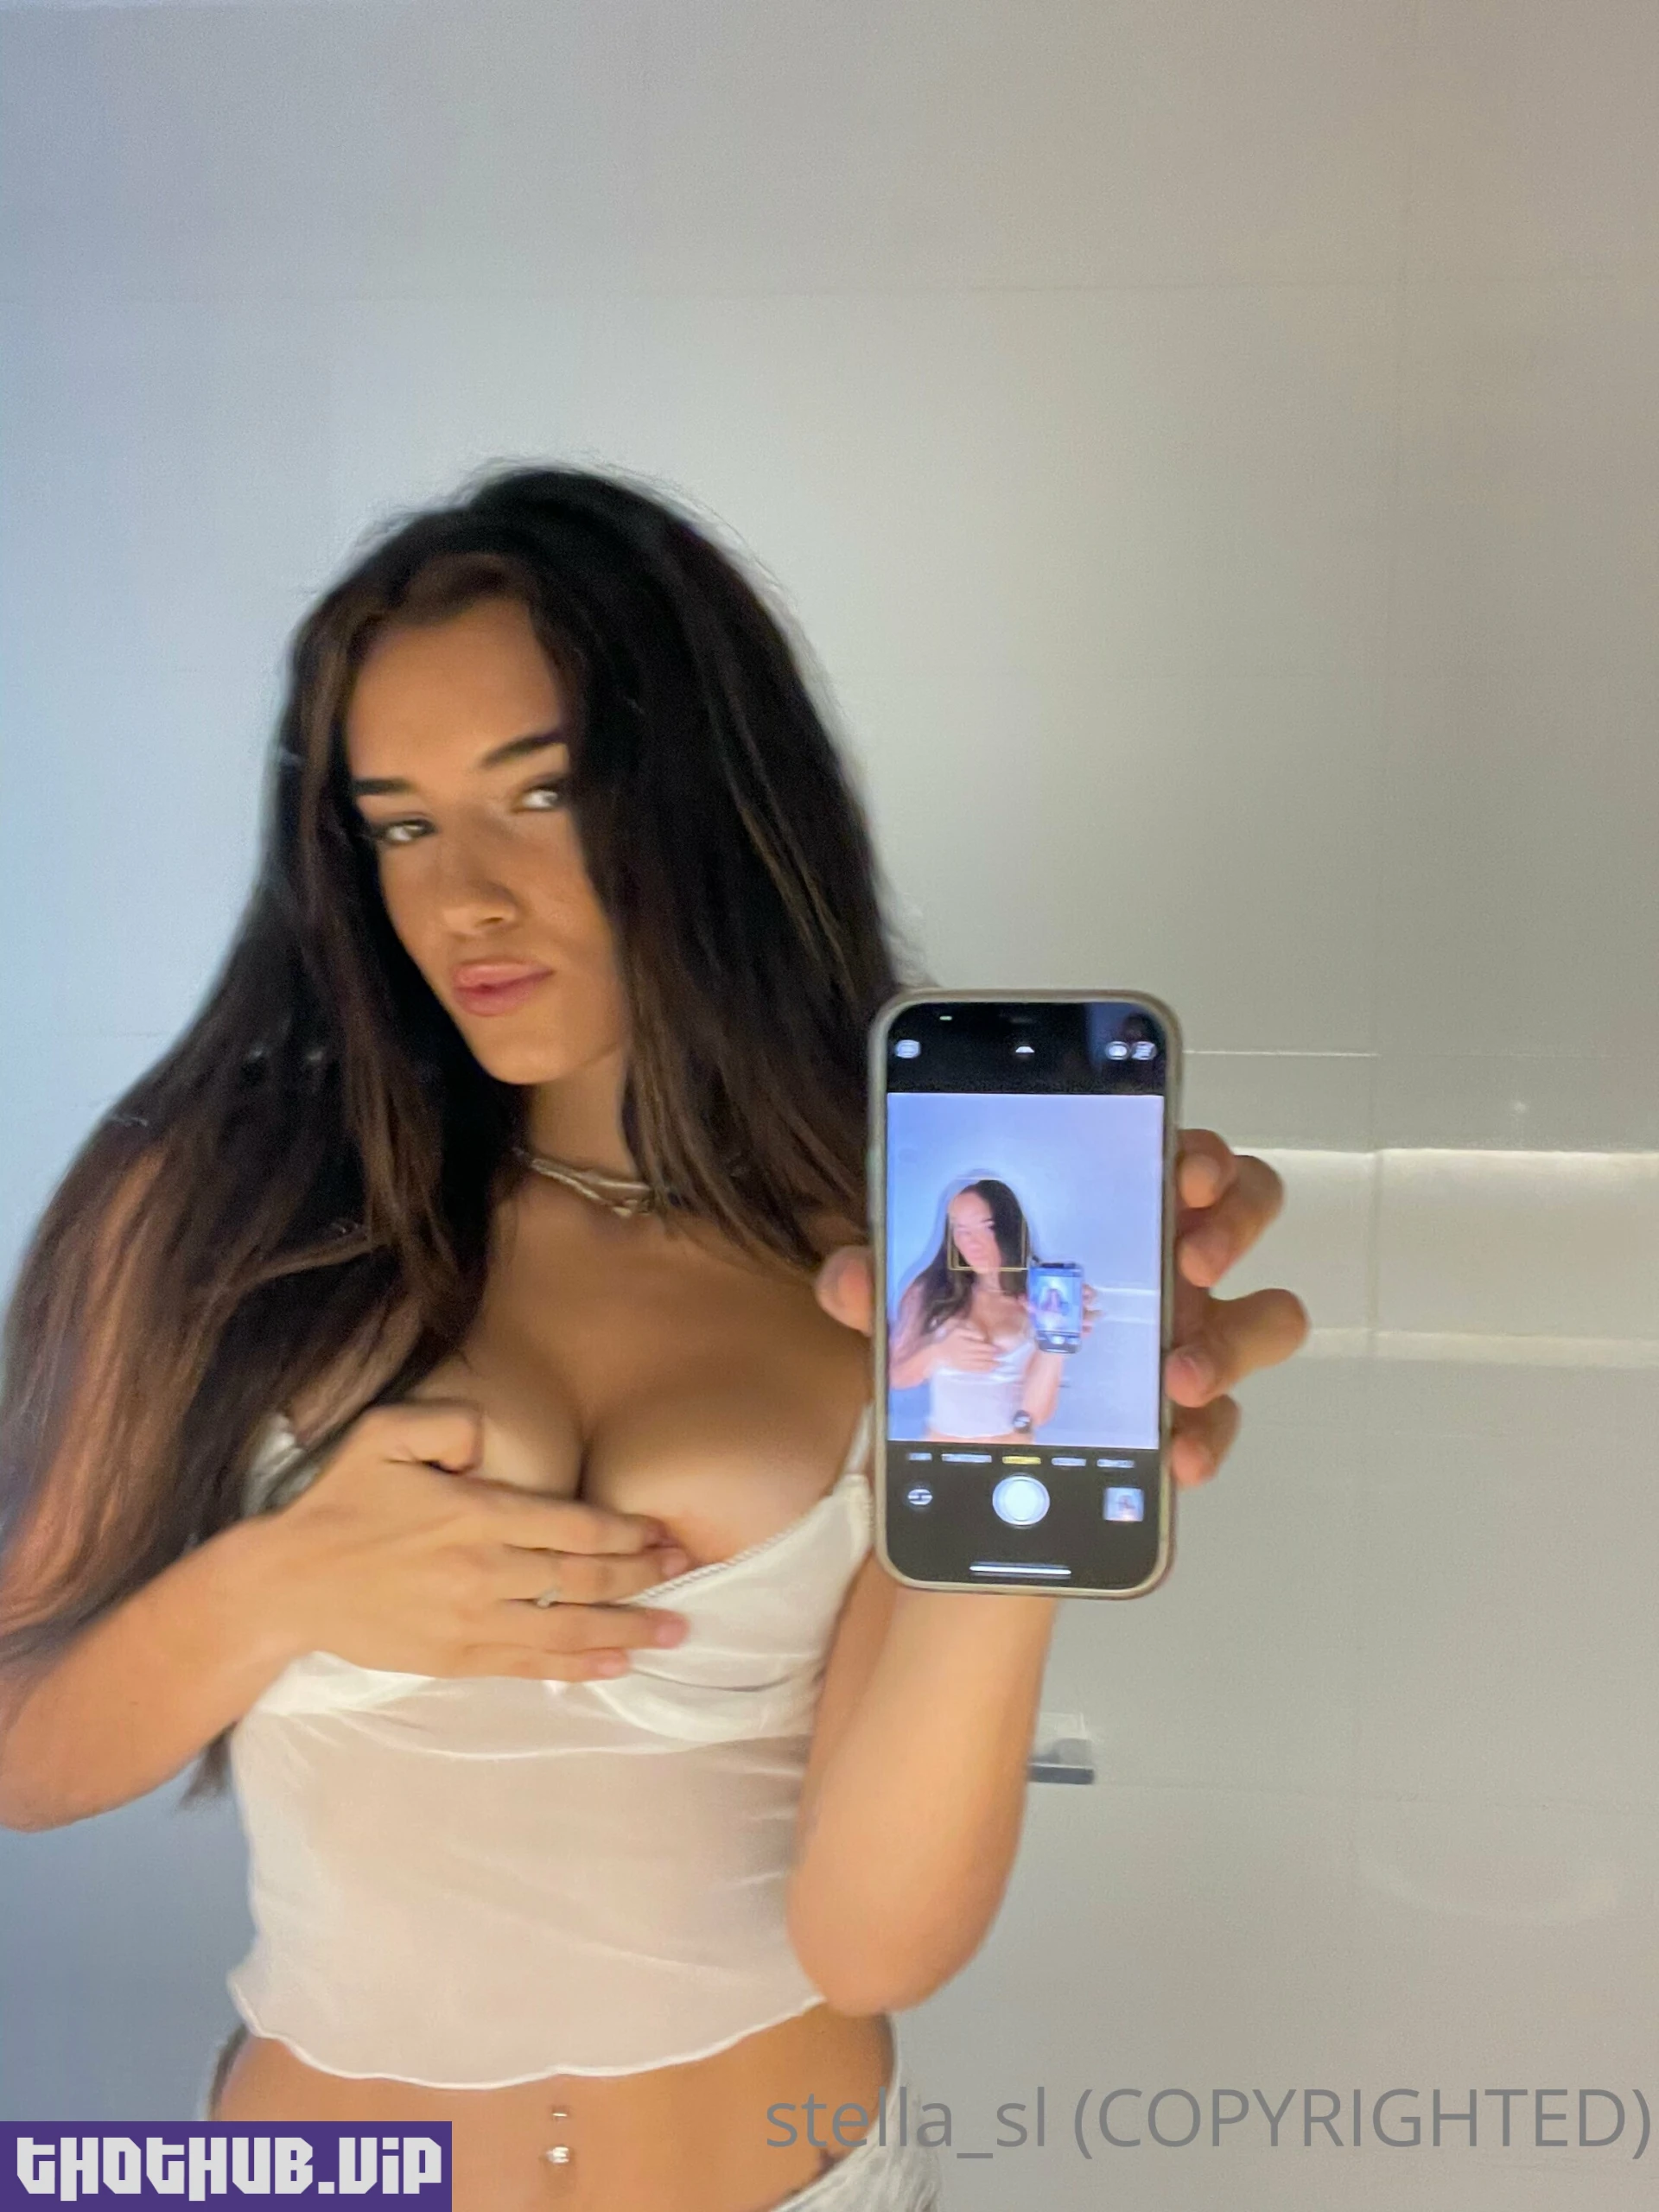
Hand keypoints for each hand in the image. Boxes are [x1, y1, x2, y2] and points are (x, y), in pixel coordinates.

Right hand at [261, 1400, 691, 1679]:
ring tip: (675, 1632)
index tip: (666, 1535)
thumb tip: (490, 1441)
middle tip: (688, 1573)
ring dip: (628, 1629)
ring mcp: (472, 1619)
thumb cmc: (341, 1502)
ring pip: (568, 1627)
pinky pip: (531, 1665)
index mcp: (476, 1513)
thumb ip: (447, 1422)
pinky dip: (579, 1666)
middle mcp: (485, 1569)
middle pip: (584, 1576)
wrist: (288, 1584)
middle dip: (643, 1576)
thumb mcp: (383, 1434)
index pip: (575, 1525)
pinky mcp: (456, 1657)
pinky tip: (617, 1665)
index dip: (629, 1532)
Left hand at [815, 1127, 1306, 1490]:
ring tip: (1177, 1376)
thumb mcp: (913, 1315)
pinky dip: (1209, 1437)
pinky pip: (1225, 1422)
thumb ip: (879, 1289)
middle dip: (1235, 1220)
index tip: (1184, 1167)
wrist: (970, 1474)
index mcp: (1109, 1216)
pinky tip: (1177, 1458)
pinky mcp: (1186, 1420)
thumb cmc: (964, 1359)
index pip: (1172, 1153)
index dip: (1195, 1149)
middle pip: (1246, 1209)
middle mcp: (1164, 1267)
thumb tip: (849, 1275)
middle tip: (1192, 1255)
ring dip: (1232, 1341)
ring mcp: (1187, 1340)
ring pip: (1266, 1317)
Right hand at [936, 1318, 999, 1372]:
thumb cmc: (949, 1340)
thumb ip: (970, 1332)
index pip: (982, 1347)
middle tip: (1003, 1356)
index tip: (999, 1349)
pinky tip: (990, 1370)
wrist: (938, 1354)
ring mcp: (966, 1363)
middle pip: (983, 1356)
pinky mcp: (964, 1369)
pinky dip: (984, 1370)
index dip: (992, 1348)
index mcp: (967, 1344)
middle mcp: (967, 1354)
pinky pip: (976, 1370)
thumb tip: (983, 1337)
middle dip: (994, 1356)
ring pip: (981, 1364)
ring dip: (991, 1364)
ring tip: (999, 1364)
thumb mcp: (958, 1331)